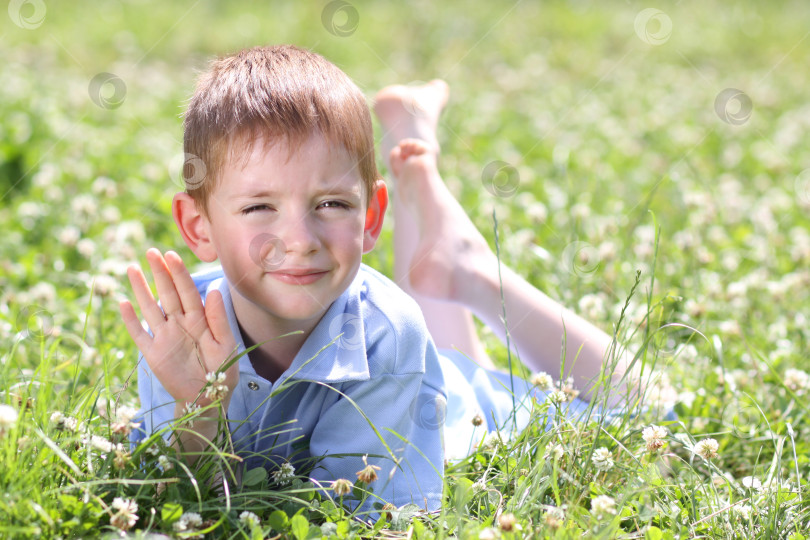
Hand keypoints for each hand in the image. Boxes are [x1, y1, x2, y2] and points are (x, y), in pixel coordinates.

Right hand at [120, 249, 237, 408]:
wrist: (207, 399)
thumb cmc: (222, 371)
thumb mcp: (226, 346)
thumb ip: (218, 320)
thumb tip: (213, 291)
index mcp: (199, 320)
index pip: (187, 291)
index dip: (179, 274)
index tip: (171, 255)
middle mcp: (180, 324)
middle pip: (167, 294)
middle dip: (159, 273)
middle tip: (150, 252)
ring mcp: (165, 337)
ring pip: (150, 308)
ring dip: (141, 290)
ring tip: (132, 269)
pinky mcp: (153, 353)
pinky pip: (140, 334)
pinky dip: (131, 320)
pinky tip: (123, 304)